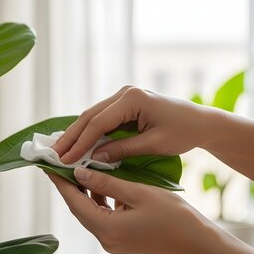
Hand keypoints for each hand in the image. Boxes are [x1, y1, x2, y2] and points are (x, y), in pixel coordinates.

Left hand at [47, 167, 217, 253]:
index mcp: (107, 228)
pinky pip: (103, 217)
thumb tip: (79, 173)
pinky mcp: (121, 240)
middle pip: (79, 208)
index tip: (48, 164)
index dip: (60, 181)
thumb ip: (106, 183)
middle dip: (70, 185)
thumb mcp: (138, 192)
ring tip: (81, 168)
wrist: (197, 241)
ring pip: (90, 211)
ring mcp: (113, 242)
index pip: (74, 201)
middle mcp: (105, 239)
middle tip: (61, 162)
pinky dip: (100, 200)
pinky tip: (103, 184)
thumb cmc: (173, 215)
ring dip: (86, 191)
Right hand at [53, 86, 219, 163]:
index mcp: (132, 99)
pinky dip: (88, 132)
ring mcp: (123, 97)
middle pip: (90, 116)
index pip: (99, 122)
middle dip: (71, 137)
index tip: (66, 160)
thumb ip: (123, 150)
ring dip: (76, 135)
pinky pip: (101, 119)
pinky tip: (76, 145)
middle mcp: (124, 93)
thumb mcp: (153, 144)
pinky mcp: (124, 104)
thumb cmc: (183, 132)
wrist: (200, 122)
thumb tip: (95, 159)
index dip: (81, 143)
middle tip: (53, 156)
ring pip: (92, 116)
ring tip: (59, 152)